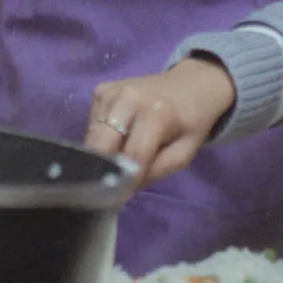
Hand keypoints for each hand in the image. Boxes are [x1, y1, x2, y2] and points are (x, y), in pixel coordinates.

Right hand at [83, 57, 236, 184]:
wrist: (190, 85)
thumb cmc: (189, 124)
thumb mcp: (183, 155)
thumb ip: (154, 172)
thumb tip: (121, 189)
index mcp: (156, 114)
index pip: (131, 156)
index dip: (125, 180)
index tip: (121, 197)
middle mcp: (128, 98)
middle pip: (102, 145)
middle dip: (104, 167)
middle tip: (114, 180)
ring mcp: (111, 91)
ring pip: (92, 137)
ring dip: (102, 152)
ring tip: (121, 153)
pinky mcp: (101, 90)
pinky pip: (91, 124)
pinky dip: (101, 136)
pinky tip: (119, 133)